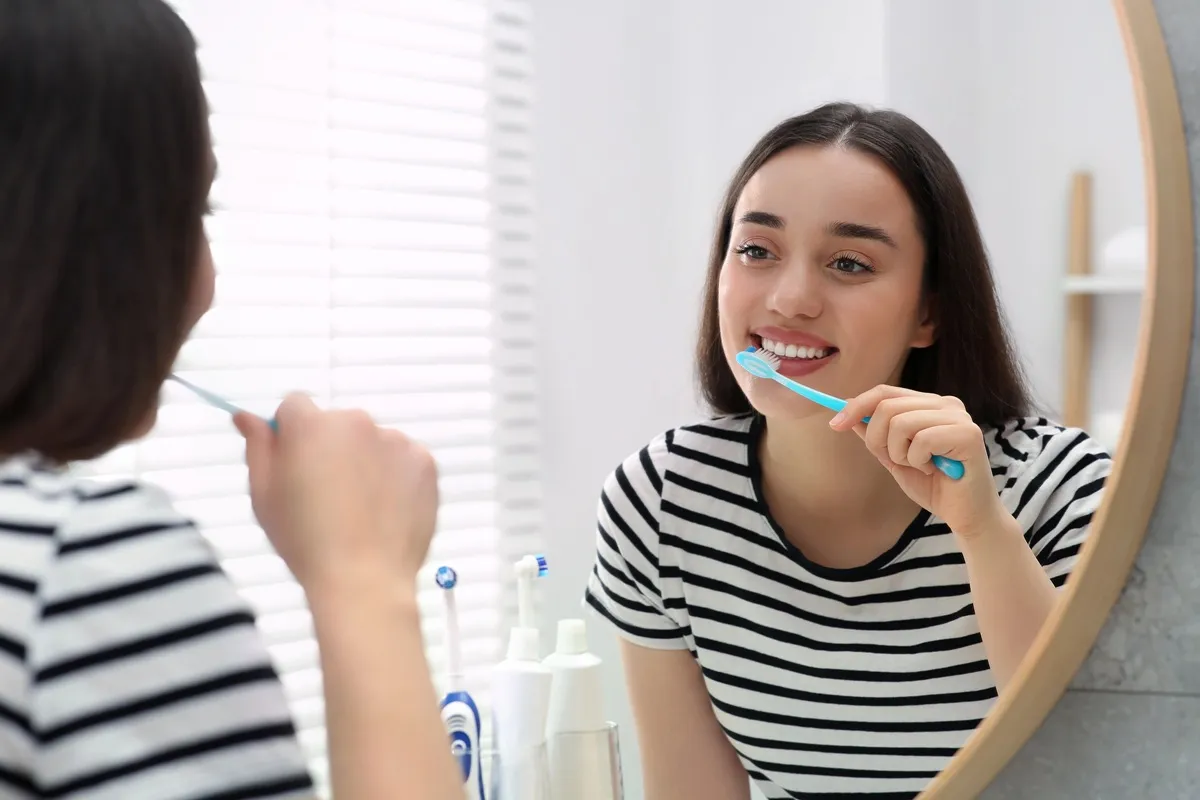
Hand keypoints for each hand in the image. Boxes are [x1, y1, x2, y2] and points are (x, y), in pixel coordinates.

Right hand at [233, 394, 438, 594]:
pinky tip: (386, 511)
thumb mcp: (265, 495)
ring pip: (373, 442)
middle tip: (328, 496)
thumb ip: (258, 447)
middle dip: (330, 448)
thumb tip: (246, 415)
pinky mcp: (424, 461)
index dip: (291, 436)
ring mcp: (395, 440)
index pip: (294, 407)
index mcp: (311, 425)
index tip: (295, 467)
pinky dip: (396, 477)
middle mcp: (356, 421)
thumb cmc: (305, 541)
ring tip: (361, 509)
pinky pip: (403, 460)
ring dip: (365, 462)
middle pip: (337, 424)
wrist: (365, 579)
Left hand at [830, 385, 1006, 537]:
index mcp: (929, 404)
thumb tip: (847, 413)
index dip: (856, 406)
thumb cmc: (934, 486)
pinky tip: (934, 470)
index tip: (834, 425)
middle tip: (895, 460)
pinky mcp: (968, 434)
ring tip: (919, 466)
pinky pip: (921, 440)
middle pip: (887, 405)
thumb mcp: (894, 457)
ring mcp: (959, 417)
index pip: (885, 392)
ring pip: (900, 422)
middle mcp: (946, 404)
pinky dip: (918, 461)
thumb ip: (875, 435)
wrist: (966, 516)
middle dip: (877, 439)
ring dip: (900, 453)